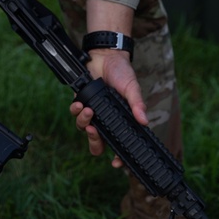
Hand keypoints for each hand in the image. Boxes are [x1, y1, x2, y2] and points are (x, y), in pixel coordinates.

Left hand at [69, 47, 147, 167]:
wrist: (106, 55)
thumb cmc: (122, 73)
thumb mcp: (132, 88)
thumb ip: (137, 104)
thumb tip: (144, 121)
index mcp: (120, 120)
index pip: (119, 144)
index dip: (117, 157)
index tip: (116, 163)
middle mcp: (105, 119)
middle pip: (97, 144)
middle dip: (94, 142)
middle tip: (94, 132)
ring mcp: (93, 112)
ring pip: (84, 129)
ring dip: (84, 122)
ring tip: (88, 111)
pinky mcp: (81, 102)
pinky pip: (75, 114)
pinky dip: (76, 111)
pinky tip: (80, 104)